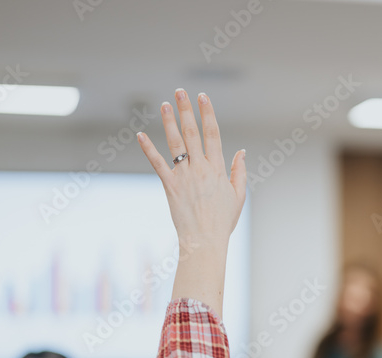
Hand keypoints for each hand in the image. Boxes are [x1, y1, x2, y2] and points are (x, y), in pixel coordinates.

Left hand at [137, 89, 245, 313]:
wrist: (205, 241)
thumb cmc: (222, 221)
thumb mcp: (238, 196)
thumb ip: (239, 172)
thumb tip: (241, 152)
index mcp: (218, 169)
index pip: (213, 134)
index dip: (207, 114)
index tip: (203, 97)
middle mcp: (200, 169)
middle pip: (192, 133)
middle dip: (186, 110)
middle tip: (181, 91)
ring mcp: (184, 176)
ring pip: (175, 143)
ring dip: (169, 121)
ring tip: (164, 104)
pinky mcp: (170, 186)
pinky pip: (158, 164)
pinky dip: (148, 149)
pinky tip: (140, 135)